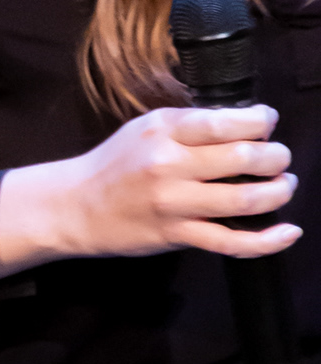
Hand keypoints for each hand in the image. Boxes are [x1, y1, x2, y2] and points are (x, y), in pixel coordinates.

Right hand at [0, 104, 299, 272]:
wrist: (75, 206)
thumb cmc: (114, 164)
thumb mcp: (144, 129)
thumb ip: (188, 126)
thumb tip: (243, 123)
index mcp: (162, 130)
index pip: (224, 121)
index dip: (260, 121)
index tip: (269, 121)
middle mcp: (169, 164)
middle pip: (243, 157)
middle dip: (277, 156)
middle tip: (281, 158)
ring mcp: (174, 203)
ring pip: (245, 199)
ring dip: (278, 192)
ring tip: (284, 185)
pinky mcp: (177, 235)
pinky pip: (232, 242)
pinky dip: (268, 240)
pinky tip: (289, 232)